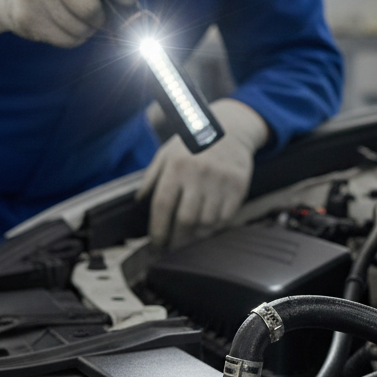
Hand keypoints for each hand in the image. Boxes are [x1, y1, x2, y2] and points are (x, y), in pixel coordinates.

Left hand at [137, 98, 269, 247]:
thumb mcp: (167, 153)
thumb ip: (151, 177)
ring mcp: (220, 181)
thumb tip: (139, 202)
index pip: (162, 206)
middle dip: (176, 240)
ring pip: (206, 223)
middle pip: (185, 219)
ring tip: (189, 238)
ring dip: (196, 236)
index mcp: (176, 166)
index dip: (157, 230)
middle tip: (172, 248)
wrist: (230, 129)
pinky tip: (207, 228)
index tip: (156, 243)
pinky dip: (215, 228)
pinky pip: (225, 218)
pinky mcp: (238, 186)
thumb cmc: (193, 143)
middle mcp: (198, 174)